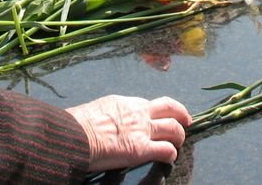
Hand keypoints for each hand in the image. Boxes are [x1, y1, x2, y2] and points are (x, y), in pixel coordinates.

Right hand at [66, 94, 190, 171]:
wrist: (74, 135)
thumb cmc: (77, 124)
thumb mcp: (97, 110)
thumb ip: (109, 115)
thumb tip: (106, 123)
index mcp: (125, 102)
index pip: (150, 104)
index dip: (162, 110)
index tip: (165, 114)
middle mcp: (138, 113)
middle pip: (169, 108)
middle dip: (181, 115)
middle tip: (186, 122)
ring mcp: (141, 130)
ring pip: (173, 128)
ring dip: (179, 136)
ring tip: (177, 143)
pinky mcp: (141, 149)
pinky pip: (166, 150)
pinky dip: (171, 154)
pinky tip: (168, 158)